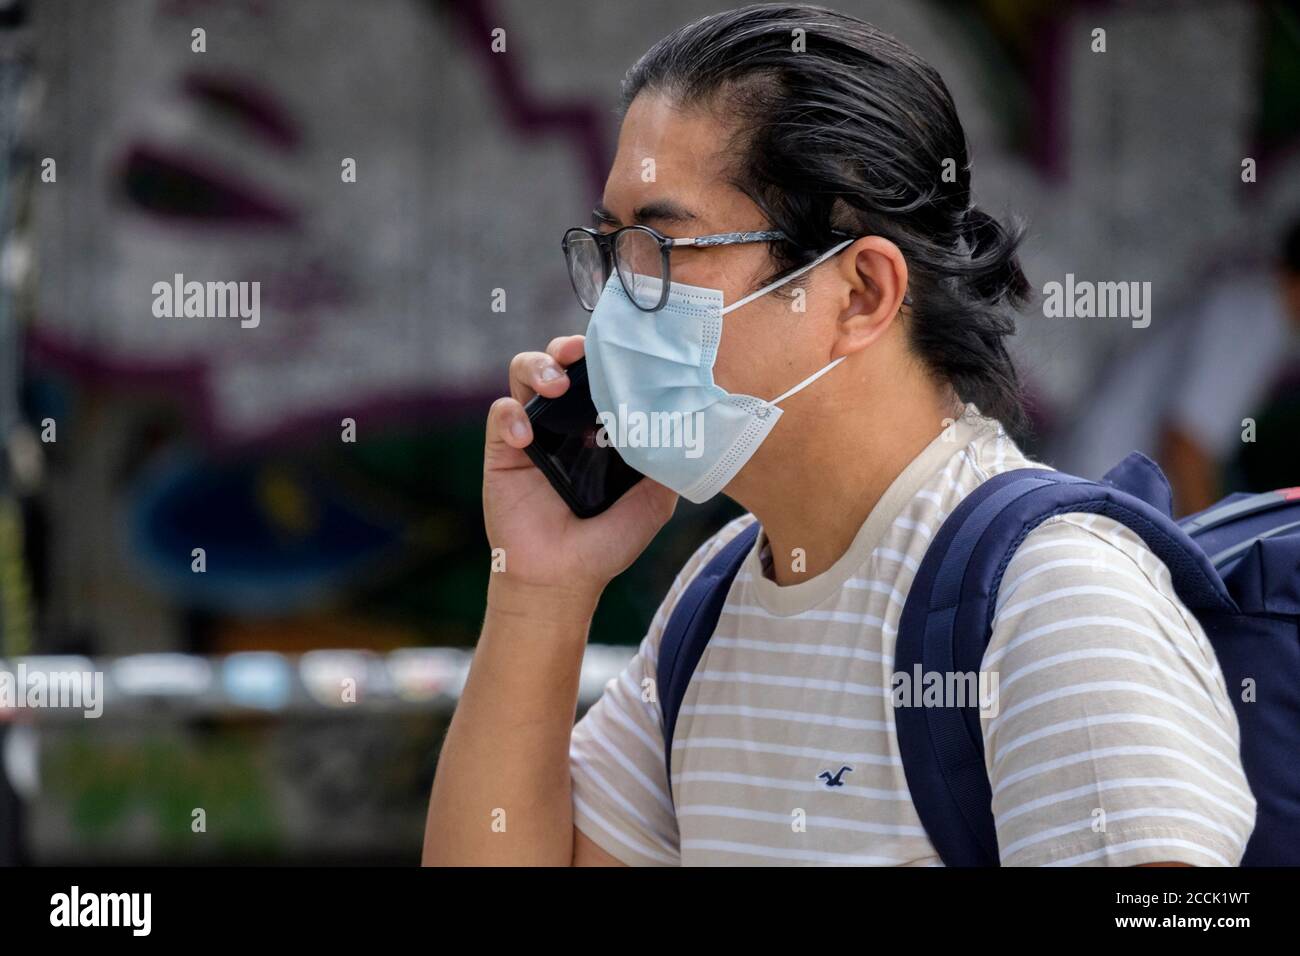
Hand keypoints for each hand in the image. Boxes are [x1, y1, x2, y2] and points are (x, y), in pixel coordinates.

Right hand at [483, 335, 676, 599]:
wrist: (563, 579)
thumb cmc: (607, 544)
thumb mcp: (653, 503)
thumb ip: (669, 463)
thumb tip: (694, 427)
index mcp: (600, 428)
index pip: (600, 376)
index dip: (605, 357)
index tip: (619, 350)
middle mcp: (566, 423)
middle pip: (559, 362)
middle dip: (567, 348)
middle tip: (579, 353)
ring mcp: (534, 433)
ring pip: (524, 374)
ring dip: (537, 367)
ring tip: (555, 384)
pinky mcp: (503, 450)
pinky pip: (500, 414)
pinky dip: (510, 415)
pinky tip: (525, 435)